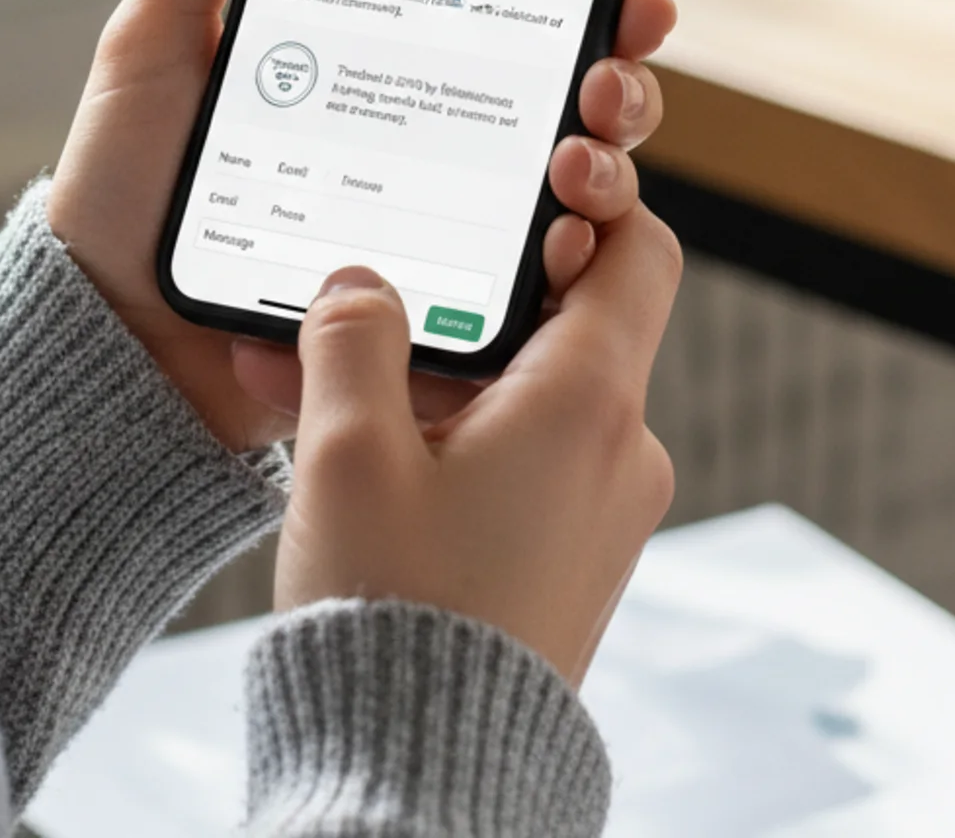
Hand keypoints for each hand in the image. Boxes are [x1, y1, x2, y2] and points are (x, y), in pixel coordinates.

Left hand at [47, 0, 677, 452]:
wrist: (106, 335)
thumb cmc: (124, 183)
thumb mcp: (155, 36)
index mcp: (375, 62)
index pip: (501, 15)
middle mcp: (420, 139)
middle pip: (560, 101)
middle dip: (616, 80)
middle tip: (605, 78)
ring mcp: (429, 228)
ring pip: (564, 193)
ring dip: (605, 170)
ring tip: (575, 165)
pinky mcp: (422, 310)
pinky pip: (521, 291)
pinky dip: (564, 268)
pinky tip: (560, 250)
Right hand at [272, 201, 682, 685]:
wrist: (420, 784)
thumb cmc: (396, 614)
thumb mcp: (349, 453)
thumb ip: (353, 337)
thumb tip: (360, 281)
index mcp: (587, 403)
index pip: (637, 250)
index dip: (589, 195)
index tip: (522, 177)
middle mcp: (617, 451)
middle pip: (564, 316)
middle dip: (458, 294)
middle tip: (369, 284)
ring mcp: (598, 511)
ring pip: (523, 392)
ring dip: (429, 373)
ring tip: (316, 377)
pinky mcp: (564, 558)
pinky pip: (513, 459)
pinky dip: (443, 435)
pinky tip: (346, 447)